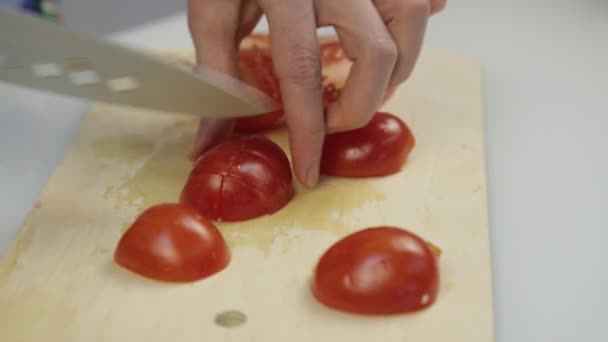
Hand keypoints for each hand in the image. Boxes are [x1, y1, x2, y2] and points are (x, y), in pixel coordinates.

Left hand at [187, 0, 445, 186]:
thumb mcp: (213, 9)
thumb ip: (216, 72)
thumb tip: (209, 139)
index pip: (302, 71)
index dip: (308, 129)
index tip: (308, 170)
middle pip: (376, 52)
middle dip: (361, 104)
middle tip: (333, 121)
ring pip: (412, 23)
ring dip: (395, 71)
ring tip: (362, 87)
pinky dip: (416, 28)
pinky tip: (395, 45)